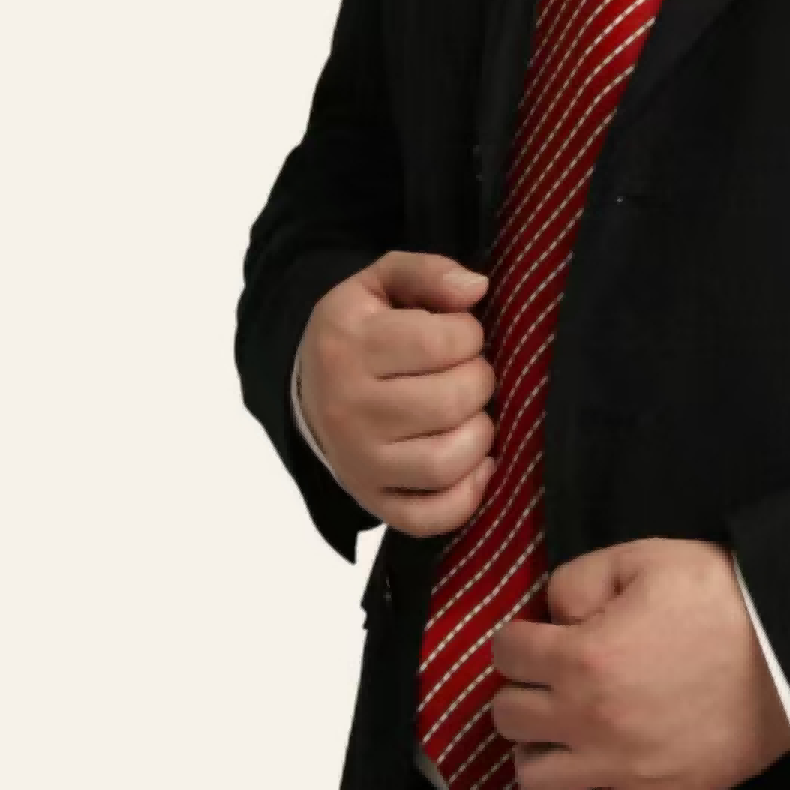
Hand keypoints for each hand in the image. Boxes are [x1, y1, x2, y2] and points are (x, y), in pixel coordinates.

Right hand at [295, 252, 497, 535]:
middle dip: (478, 380)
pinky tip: (473, 462)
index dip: (469, 334)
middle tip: (467, 373)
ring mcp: (359, 463)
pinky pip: (433, 517)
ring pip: (446, 461)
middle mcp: (348, 409)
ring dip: (479, 434)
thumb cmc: (362, 330)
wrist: (309, 388)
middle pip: (452, 402)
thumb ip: (428, 273)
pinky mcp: (374, 501)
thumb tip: (477, 289)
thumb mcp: (381, 283)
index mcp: (348, 345)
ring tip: (469, 413)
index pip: (443, 342)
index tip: (458, 335)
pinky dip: (468, 493)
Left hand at [486, 537, 789, 789]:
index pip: (506, 653)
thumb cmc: (720, 599)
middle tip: (544, 677)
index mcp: (583, 657)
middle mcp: (589, 719)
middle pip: (509, 715)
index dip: (516, 637)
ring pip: (532, 775)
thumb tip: (550, 612)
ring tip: (551, 730)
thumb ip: (579, 579)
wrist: (789, 651)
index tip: (534, 635)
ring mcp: (619, 767)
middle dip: (518, 689)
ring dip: (532, 748)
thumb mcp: (644, 558)